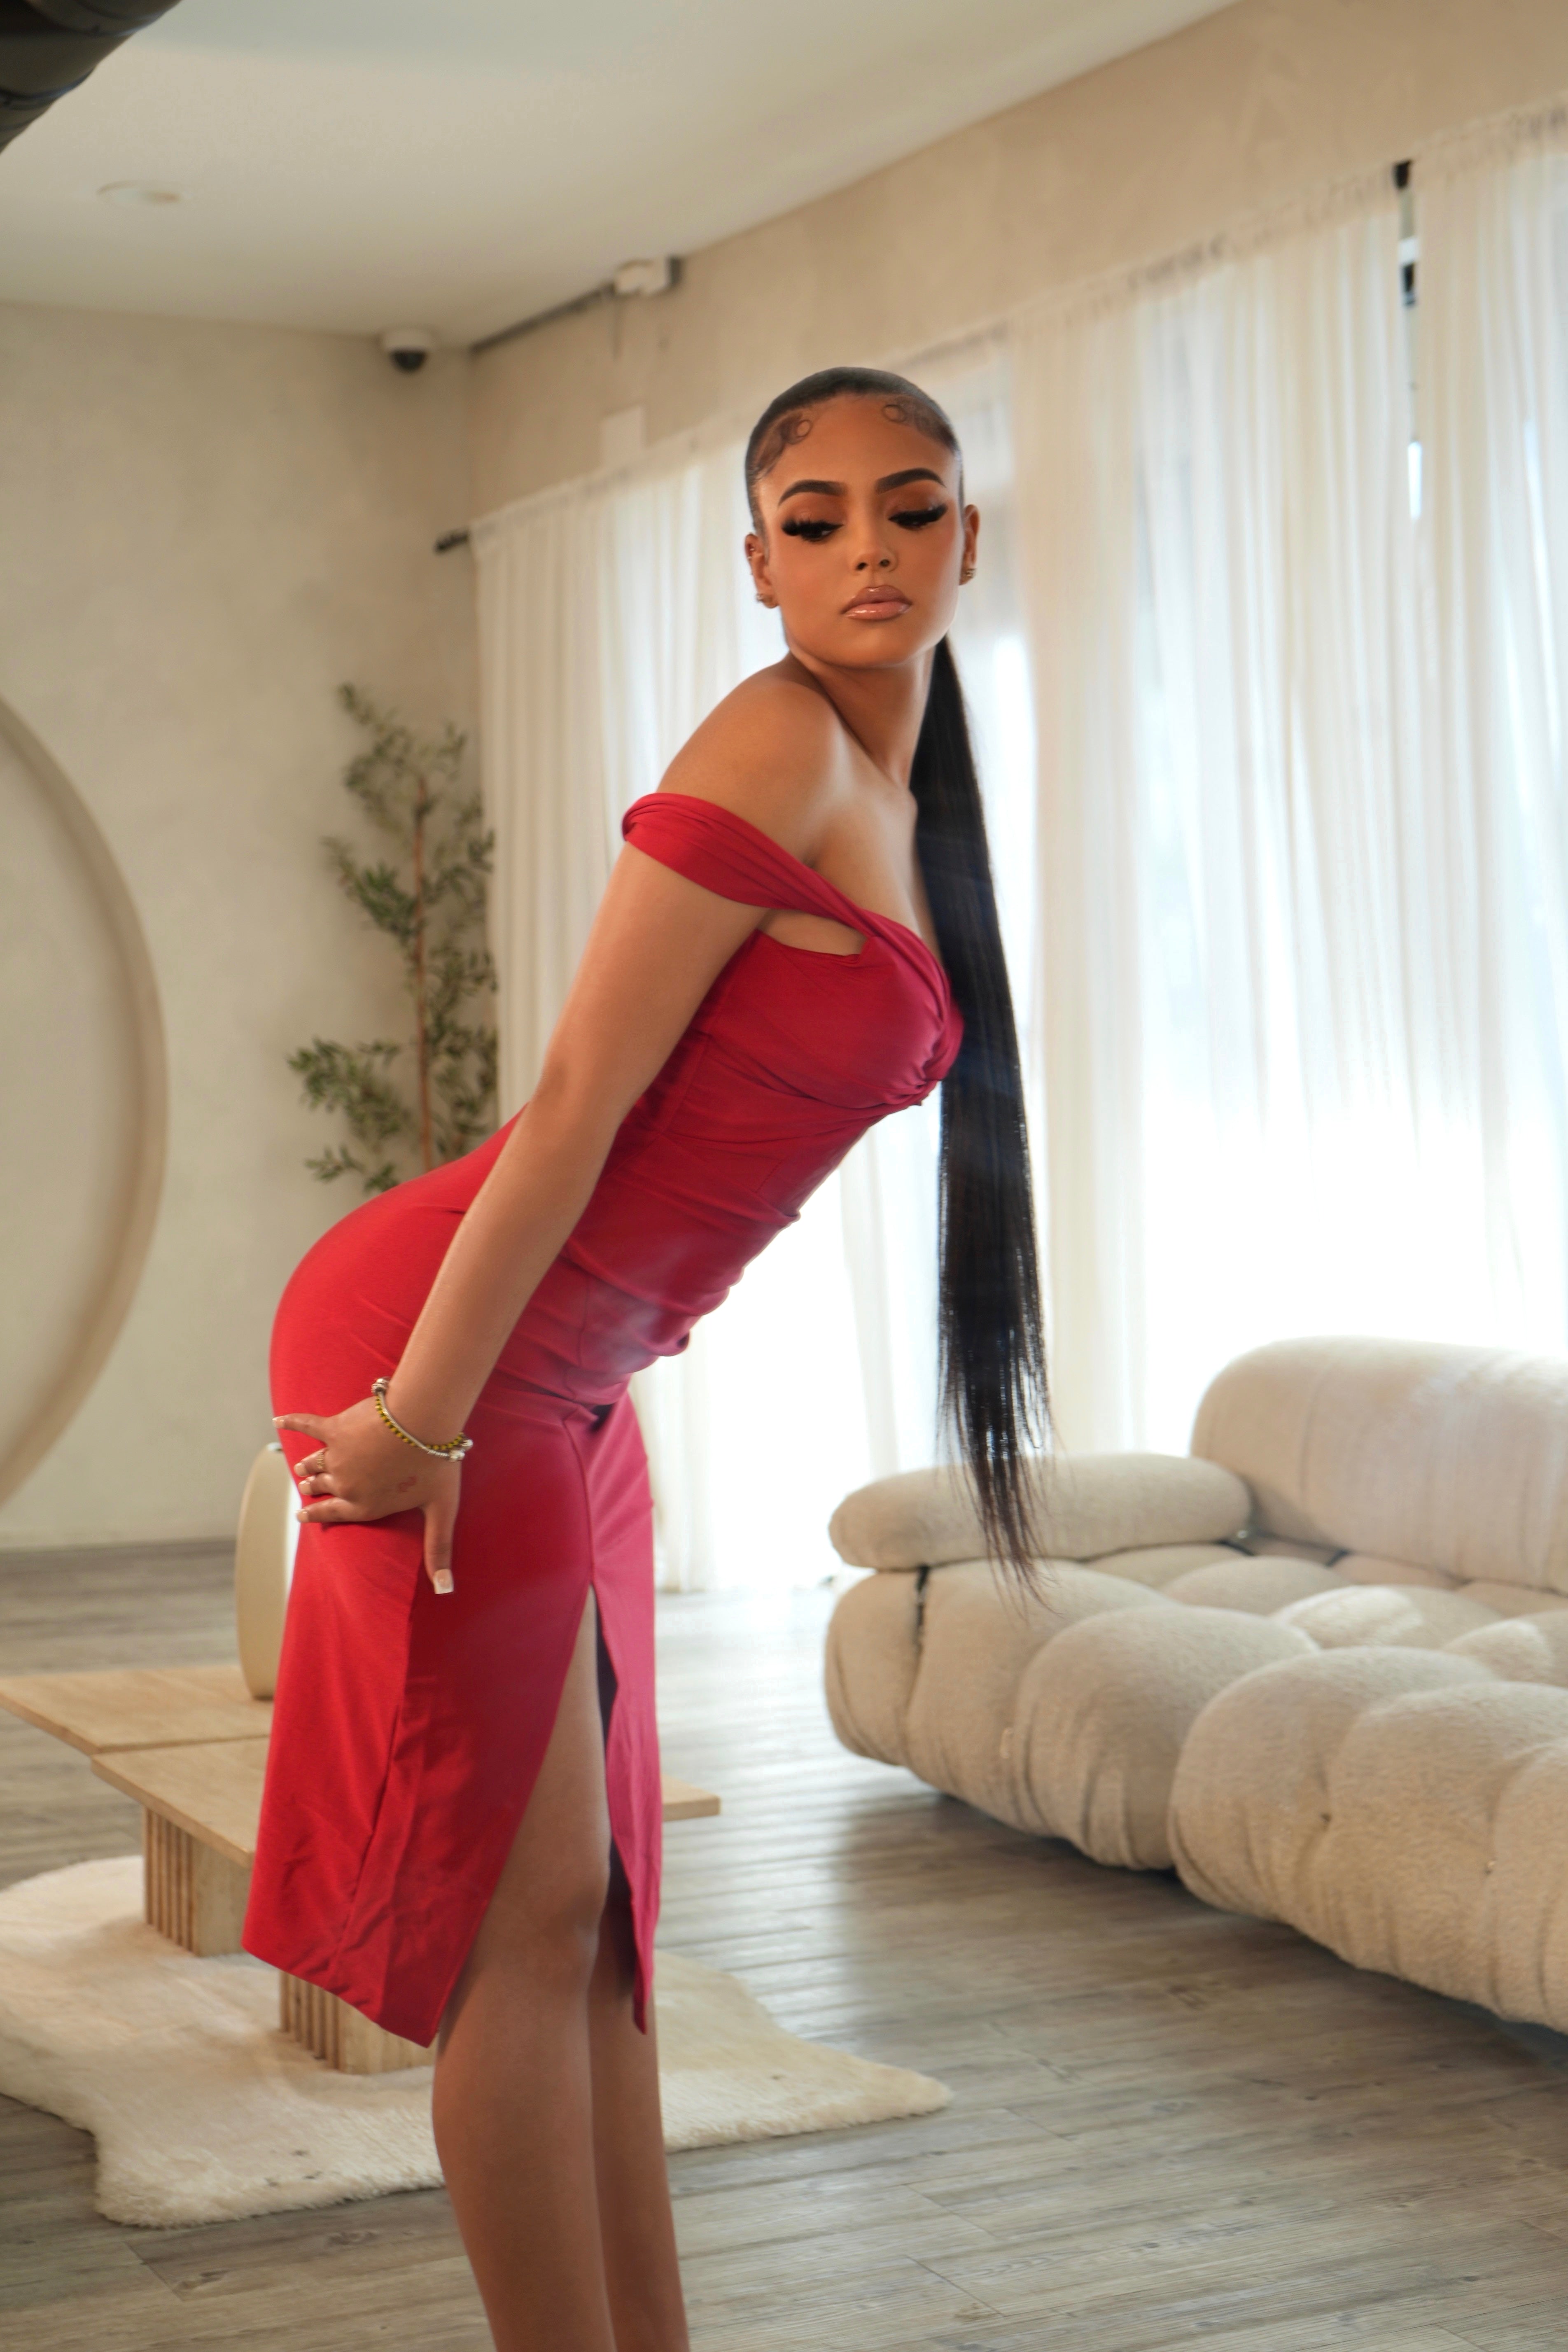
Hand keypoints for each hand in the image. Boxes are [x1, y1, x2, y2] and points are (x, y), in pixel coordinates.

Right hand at [275, 1398, 460, 1595]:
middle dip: (313, 1487)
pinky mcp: (335, 1428)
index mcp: (366, 1506)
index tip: (302, 1515)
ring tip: (300, 1466)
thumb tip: (445, 1589)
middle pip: (323, 1487)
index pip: (334, 1514)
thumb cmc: (434, 1463)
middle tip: (306, 1484)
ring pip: (315, 1463)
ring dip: (307, 1465)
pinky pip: (306, 1426)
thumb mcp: (441, 1509)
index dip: (317, 1515)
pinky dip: (291, 1423)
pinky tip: (279, 1420)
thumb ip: (438, 1548)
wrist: (424, 1420)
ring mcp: (337, 1457)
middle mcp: (346, 1485)